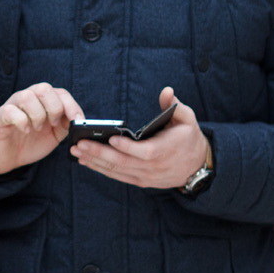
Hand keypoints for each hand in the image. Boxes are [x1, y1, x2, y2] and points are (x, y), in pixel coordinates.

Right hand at [0, 83, 84, 174]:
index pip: (61, 93)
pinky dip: (22, 122)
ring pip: (27, 96)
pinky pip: (11, 111)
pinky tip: (25, 131)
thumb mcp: (55, 134)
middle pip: (44, 88)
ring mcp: (12, 105)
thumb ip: (67, 125)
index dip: (72, 105)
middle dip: (54, 108)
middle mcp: (28, 98)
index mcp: (43, 101)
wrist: (8, 158)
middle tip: (53, 125)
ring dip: (37, 115)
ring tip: (36, 129)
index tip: (78, 121)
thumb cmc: (31, 142)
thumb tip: (79, 120)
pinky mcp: (0, 116)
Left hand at [70, 86, 207, 189]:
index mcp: (164, 150)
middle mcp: (153, 166)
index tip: (112, 138)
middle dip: (99, 153)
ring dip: (95, 161)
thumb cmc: (188, 138)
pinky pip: (118, 176)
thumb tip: (167, 91)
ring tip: (77, 151)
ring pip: (117, 170)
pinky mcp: (140, 181)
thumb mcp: (186, 119)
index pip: (145, 152)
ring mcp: (145, 176)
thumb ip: (175, 105)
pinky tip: (86, 161)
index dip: (128, 147)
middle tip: (80, 144)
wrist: (196, 166)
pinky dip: (101, 169)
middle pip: (123, 162)